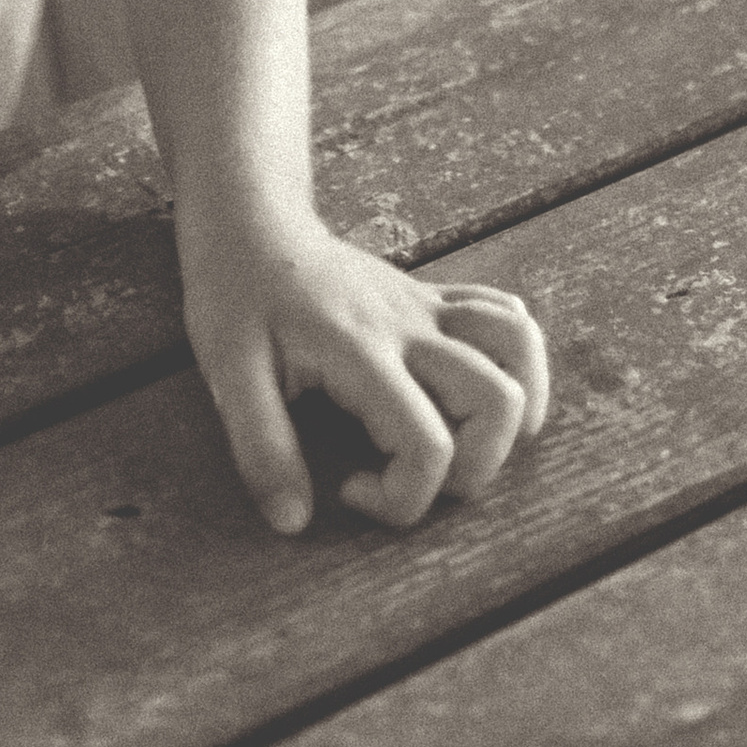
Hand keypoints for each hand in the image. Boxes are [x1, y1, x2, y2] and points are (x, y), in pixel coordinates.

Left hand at [183, 216, 548, 536]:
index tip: (348, 489)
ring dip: (512, 410)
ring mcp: (428, 307)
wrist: (252, 223)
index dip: (401, 497)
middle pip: (496, 401)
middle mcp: (411, 327)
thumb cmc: (235, 297)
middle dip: (473, 468)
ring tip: (466, 442)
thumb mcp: (227, 374)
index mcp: (363, 353)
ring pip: (519, 347)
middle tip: (411, 473)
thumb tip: (295, 522)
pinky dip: (516, 361)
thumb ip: (261, 449)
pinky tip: (480, 392)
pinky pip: (505, 315)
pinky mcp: (433, 298)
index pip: (428, 445)